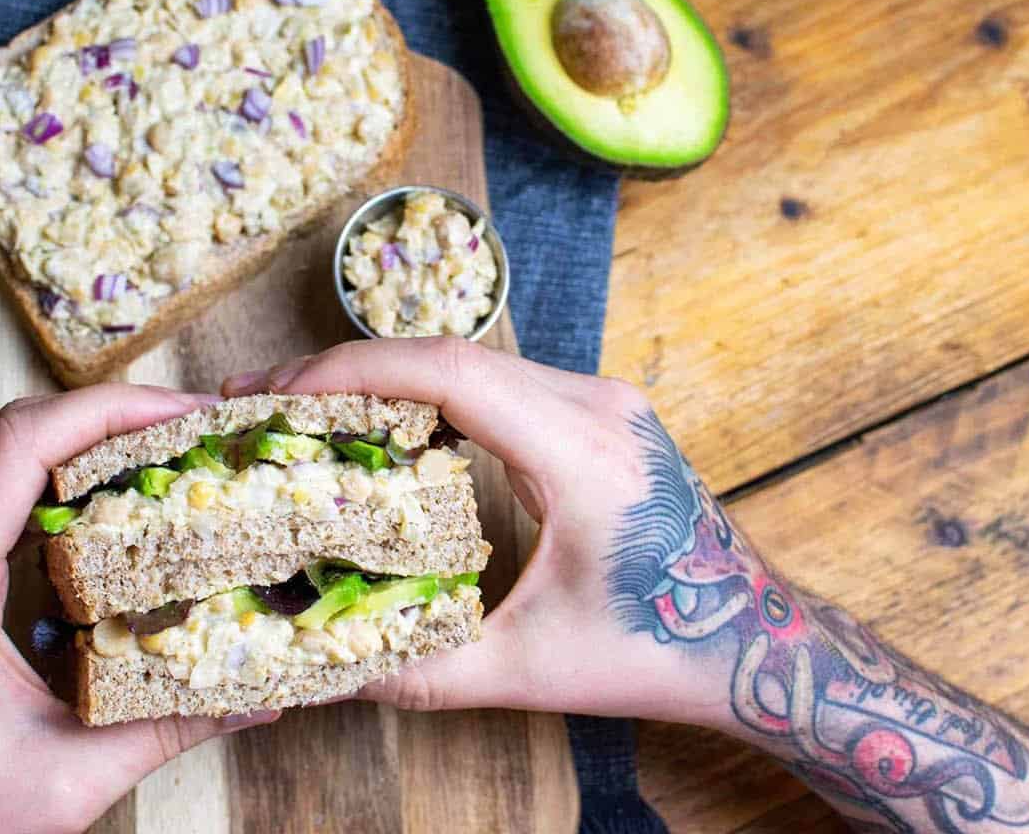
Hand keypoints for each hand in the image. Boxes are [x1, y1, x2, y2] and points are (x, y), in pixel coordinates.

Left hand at [0, 385, 278, 833]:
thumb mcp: (67, 778)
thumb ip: (170, 727)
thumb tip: (258, 694)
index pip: (21, 445)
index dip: (110, 410)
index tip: (184, 412)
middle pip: (4, 435)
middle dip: (103, 415)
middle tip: (186, 427)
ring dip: (68, 444)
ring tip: (151, 454)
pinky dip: (36, 485)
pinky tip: (91, 509)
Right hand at [229, 341, 1028, 833]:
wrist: (757, 643)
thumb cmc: (658, 653)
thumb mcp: (528, 673)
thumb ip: (418, 674)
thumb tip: (320, 673)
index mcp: (580, 451)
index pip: (449, 373)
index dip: (352, 371)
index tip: (278, 393)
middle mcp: (596, 405)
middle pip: (452, 355)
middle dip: (352, 370)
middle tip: (270, 402)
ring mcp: (604, 403)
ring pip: (475, 362)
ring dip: (391, 379)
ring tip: (314, 412)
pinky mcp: (602, 415)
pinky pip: (502, 382)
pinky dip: (434, 395)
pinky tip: (389, 428)